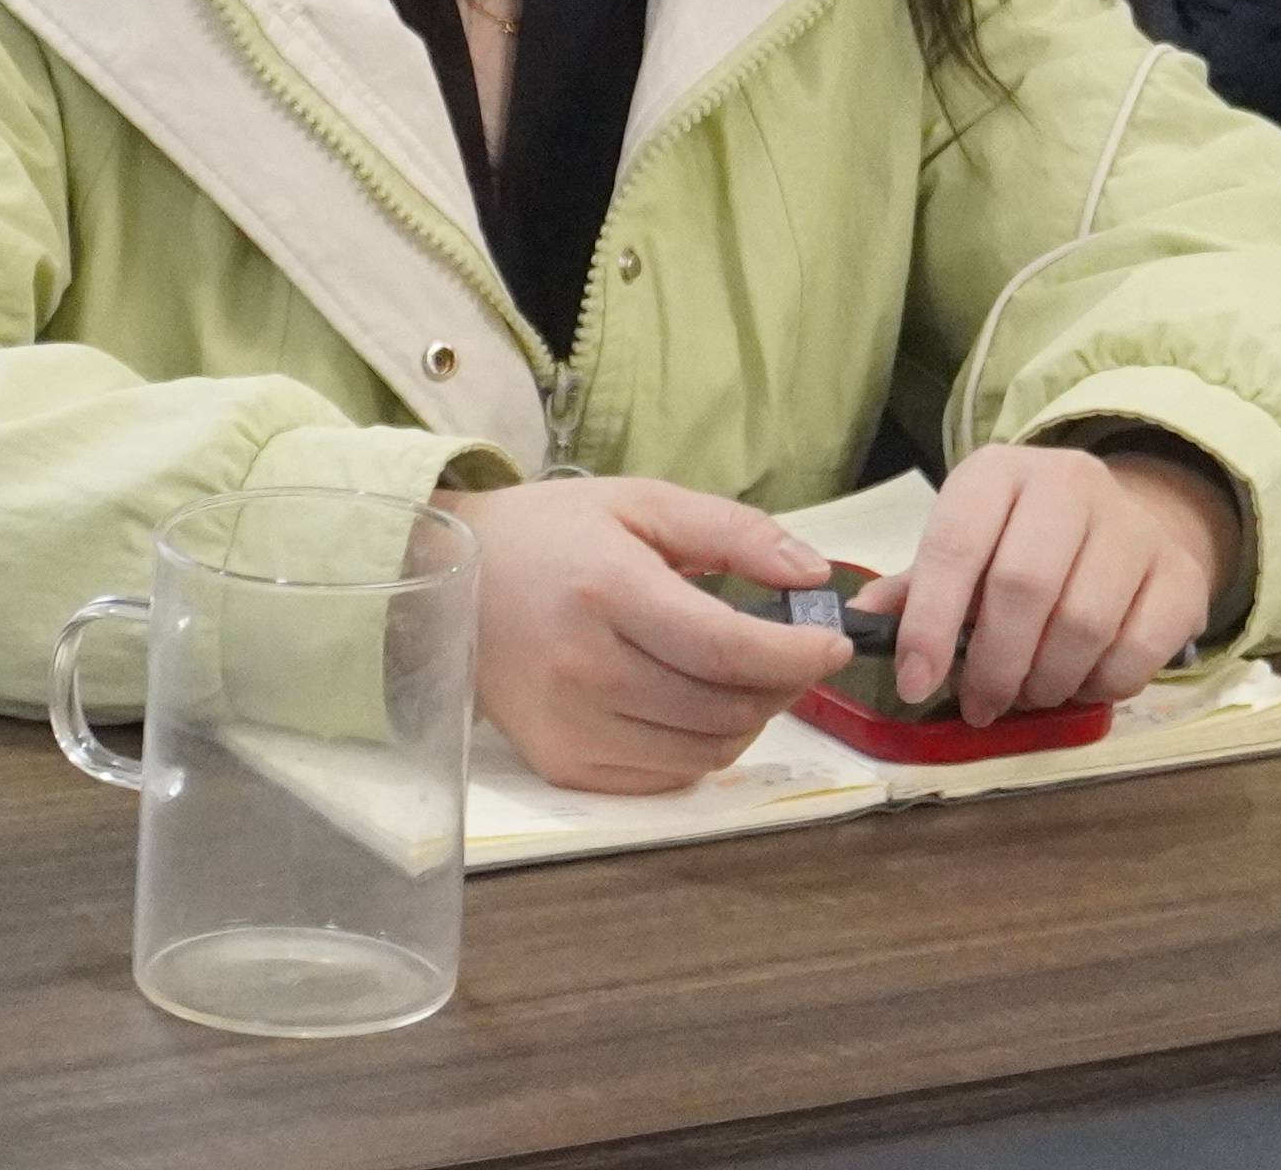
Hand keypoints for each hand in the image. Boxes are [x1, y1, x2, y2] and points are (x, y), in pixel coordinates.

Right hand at [439, 474, 851, 791]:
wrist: (446, 581)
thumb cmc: (551, 534)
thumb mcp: (641, 503)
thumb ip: (733, 532)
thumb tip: (811, 575)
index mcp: (608, 592)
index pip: (727, 648)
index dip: (796, 654)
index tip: (834, 643)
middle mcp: (586, 670)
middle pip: (723, 707)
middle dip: (782, 686)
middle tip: (794, 655)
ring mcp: (571, 727)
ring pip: (703, 752)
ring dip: (748, 720)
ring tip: (746, 678)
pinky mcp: (562, 765)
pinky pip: (665, 777)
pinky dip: (701, 748)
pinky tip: (696, 705)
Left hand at [858, 441, 1237, 726]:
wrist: (1123, 519)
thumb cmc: (1020, 542)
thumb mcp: (963, 547)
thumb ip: (915, 587)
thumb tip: (859, 620)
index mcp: (998, 474)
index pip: (956, 545)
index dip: (930, 623)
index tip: (916, 684)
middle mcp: (1069, 484)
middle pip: (1024, 587)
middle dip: (993, 665)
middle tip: (980, 704)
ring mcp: (1132, 525)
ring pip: (1083, 623)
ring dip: (1045, 681)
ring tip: (1028, 694)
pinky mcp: (1180, 573)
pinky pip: (1137, 650)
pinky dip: (1101, 684)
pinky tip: (1081, 683)